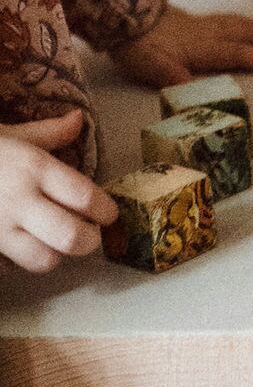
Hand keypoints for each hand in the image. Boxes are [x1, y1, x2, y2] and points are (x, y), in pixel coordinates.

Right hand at [0, 114, 117, 272]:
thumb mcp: (8, 135)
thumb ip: (48, 132)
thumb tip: (80, 119)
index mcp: (32, 167)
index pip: (85, 196)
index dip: (105, 210)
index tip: (108, 214)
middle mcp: (18, 199)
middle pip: (71, 236)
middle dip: (89, 241)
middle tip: (89, 236)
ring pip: (43, 260)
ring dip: (54, 255)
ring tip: (52, 244)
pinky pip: (9, 267)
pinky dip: (18, 263)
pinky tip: (17, 249)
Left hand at [116, 2, 252, 89]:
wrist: (120, 16)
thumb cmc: (136, 46)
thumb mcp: (149, 65)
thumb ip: (172, 75)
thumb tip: (190, 87)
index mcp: (201, 46)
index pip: (239, 53)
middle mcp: (209, 32)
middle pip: (252, 34)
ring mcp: (205, 24)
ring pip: (247, 25)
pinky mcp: (198, 21)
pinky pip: (236, 21)